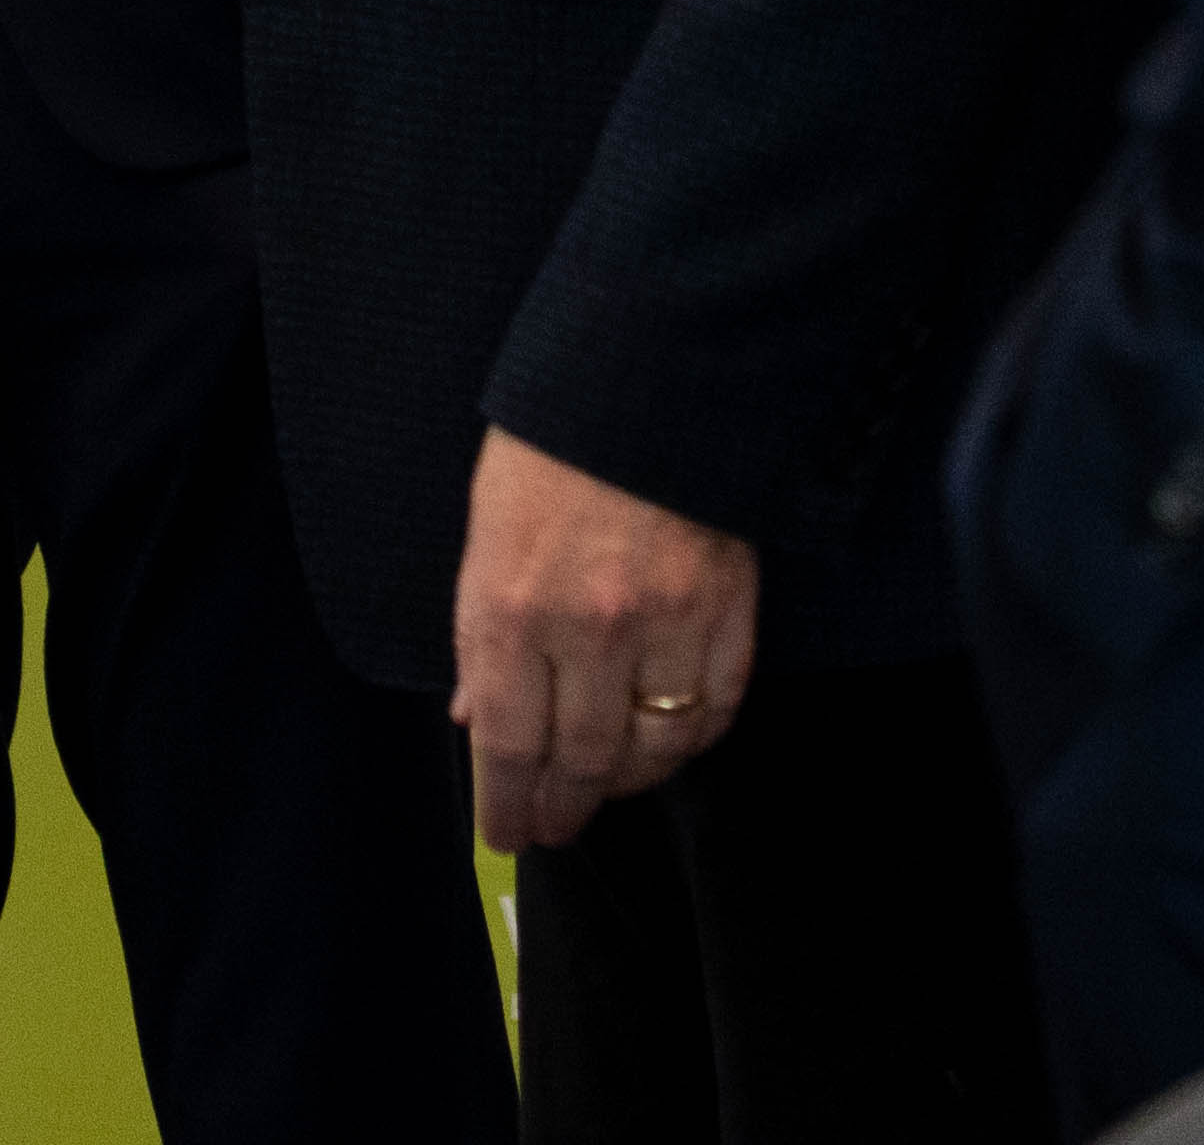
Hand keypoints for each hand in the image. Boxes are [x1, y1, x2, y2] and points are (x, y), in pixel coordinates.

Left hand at [449, 428, 757, 853]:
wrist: (647, 372)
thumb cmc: (549, 447)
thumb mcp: (486, 533)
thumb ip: (480, 633)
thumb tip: (474, 717)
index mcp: (509, 606)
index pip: (507, 743)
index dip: (508, 803)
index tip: (507, 831)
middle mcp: (587, 629)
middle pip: (578, 761)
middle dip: (563, 808)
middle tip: (554, 828)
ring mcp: (666, 625)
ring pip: (652, 749)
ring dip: (626, 784)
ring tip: (606, 791)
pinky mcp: (729, 611)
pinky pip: (716, 710)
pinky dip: (693, 741)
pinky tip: (671, 746)